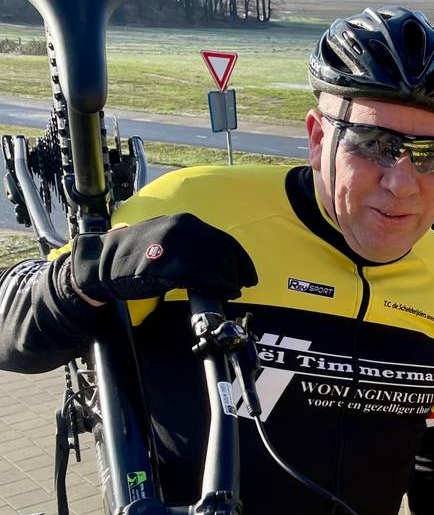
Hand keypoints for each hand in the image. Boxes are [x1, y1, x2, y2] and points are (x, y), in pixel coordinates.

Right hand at [69, 213, 256, 302]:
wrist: (103, 262)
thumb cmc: (136, 253)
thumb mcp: (167, 236)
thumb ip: (192, 242)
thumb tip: (219, 260)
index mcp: (185, 222)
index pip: (224, 240)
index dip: (241, 260)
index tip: (249, 275)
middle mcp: (182, 230)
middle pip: (223, 253)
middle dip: (237, 272)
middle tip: (241, 286)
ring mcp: (174, 247)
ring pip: (215, 265)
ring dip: (229, 281)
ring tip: (232, 291)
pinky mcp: (166, 266)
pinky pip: (201, 277)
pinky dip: (217, 286)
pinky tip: (222, 293)